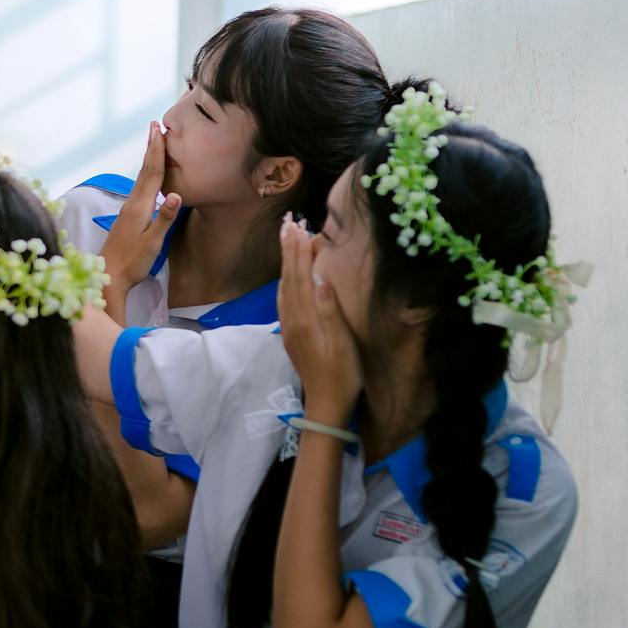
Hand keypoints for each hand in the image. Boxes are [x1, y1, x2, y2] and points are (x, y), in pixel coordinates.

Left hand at [103, 120, 182, 319]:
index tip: (159, 130)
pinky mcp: (127, 219)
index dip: (157, 151)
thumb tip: (177, 194)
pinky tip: (148, 179)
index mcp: (139, 207)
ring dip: (148, 160)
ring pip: (140, 179)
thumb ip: (165, 218)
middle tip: (155, 126)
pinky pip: (139, 189)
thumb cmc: (132, 262)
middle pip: (144, 171)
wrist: (108, 278)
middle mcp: (131, 205)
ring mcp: (127, 211)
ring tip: (154, 145)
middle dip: (151, 148)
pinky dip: (146, 176)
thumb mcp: (153, 242)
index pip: (152, 173)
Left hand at [276, 216, 359, 423]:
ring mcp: (289, 327)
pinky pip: (285, 300)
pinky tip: (288, 277)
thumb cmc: (343, 374)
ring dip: (286, 262)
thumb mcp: (343, 342)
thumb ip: (330, 310)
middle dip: (288, 250)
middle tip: (287, 224)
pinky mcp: (291, 335)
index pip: (301, 276)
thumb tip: (321, 277)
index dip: (299, 251)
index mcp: (306, 318)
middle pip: (289, 277)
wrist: (326, 403)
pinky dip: (286, 281)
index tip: (298, 227)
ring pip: (284, 287)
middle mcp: (292, 319)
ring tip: (286, 241)